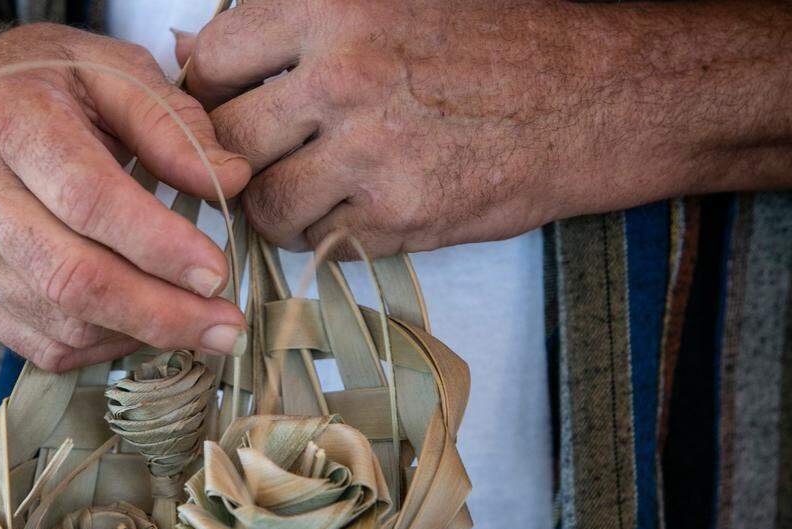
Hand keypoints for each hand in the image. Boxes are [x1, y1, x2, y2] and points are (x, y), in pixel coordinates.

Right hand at [0, 23, 250, 370]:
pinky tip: (142, 324)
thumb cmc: (41, 86)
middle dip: (160, 314)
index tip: (217, 273)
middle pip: (72, 279)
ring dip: (141, 335)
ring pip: (62, 324)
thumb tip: (232, 179)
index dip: (157, 245)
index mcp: (11, 125)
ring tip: (196, 323)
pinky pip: (44, 347)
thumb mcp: (110, 70)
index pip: (88, 199)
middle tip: (226, 327)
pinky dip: (106, 348)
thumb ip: (172, 122)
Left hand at [181, 0, 791, 256]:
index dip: (207, 93)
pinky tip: (354, 211)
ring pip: (263, 203)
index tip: (224, 110)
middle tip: (257, 163)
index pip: (212, 59)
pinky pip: (318, 242)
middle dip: (231, 160)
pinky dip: (324, 235)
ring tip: (306, 192)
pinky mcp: (401, 217)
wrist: (600, 94)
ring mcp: (370, 152)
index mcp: (333, 5)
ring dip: (273, 206)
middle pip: (224, 140)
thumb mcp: (390, 0)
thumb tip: (191, 48)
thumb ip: (291, 26)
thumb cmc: (498, 43)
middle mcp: (342, 76)